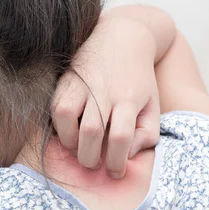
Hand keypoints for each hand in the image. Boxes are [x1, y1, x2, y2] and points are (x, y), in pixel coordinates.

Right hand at [52, 16, 160, 178]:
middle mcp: (104, 92)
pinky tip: (69, 131)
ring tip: (78, 148)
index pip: (121, 137)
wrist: (122, 37)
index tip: (116, 172)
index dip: (117, 161)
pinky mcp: (66, 80)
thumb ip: (147, 133)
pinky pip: (55, 108)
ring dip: (70, 141)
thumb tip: (127, 154)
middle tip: (93, 164)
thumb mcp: (153, 105)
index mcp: (130, 100)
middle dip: (90, 157)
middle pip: (92, 132)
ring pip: (67, 118)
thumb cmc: (139, 80)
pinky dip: (59, 126)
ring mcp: (83, 84)